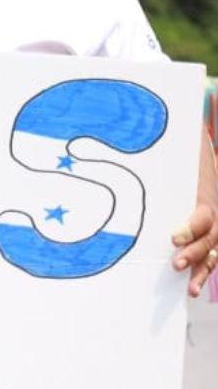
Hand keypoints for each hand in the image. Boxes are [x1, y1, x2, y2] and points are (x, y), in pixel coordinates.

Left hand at [172, 129, 217, 297]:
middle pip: (211, 239)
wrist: (217, 172)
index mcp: (210, 196)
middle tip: (175, 260)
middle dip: (194, 251)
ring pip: (215, 255)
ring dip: (201, 270)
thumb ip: (202, 130)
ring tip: (189, 287)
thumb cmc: (202, 159)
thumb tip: (204, 98)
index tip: (175, 235)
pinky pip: (214, 261)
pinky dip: (204, 275)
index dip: (192, 226)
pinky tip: (192, 290)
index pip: (204, 216)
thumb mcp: (199, 147)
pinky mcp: (215, 241)